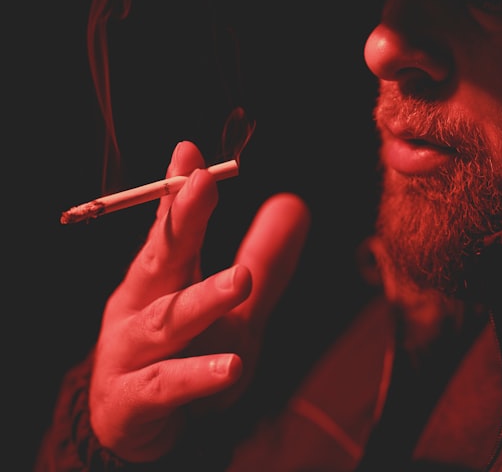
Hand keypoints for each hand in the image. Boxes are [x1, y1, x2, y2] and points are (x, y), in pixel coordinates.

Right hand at [88, 141, 308, 461]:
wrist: (131, 427)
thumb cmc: (183, 352)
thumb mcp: (231, 305)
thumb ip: (264, 258)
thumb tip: (295, 203)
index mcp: (159, 276)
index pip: (170, 226)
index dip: (179, 190)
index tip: (190, 152)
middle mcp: (138, 307)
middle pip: (160, 258)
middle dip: (181, 220)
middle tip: (203, 185)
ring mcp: (130, 354)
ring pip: (166, 321)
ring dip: (202, 298)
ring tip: (239, 279)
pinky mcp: (134, 401)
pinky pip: (168, 385)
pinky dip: (198, 375)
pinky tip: (232, 367)